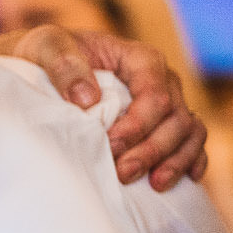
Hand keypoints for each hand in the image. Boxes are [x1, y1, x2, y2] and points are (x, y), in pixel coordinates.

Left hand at [0, 25, 210, 190]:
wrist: (39, 69)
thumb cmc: (44, 55)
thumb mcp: (45, 46)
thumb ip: (65, 65)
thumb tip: (89, 99)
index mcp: (139, 58)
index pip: (156, 93)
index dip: (139, 122)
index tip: (111, 144)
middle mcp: (161, 80)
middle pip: (176, 117)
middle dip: (154, 149)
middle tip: (124, 174)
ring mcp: (167, 104)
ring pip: (190, 131)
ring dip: (176, 160)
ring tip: (156, 185)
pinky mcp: (164, 125)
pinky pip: (193, 142)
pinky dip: (192, 160)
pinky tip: (187, 179)